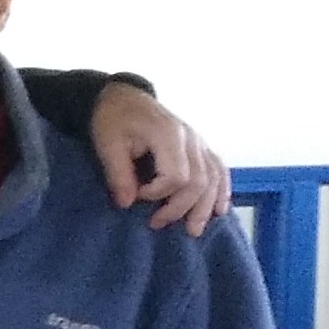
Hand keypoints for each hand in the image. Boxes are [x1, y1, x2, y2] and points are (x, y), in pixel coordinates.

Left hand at [91, 84, 229, 237]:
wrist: (123, 98)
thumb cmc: (113, 120)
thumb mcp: (107, 144)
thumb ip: (118, 174)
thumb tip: (127, 204)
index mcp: (169, 135)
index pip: (177, 176)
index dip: (158, 193)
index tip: (137, 197)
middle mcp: (191, 138)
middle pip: (199, 181)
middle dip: (180, 208)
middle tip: (156, 224)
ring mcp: (199, 141)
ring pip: (214, 177)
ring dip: (205, 206)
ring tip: (193, 230)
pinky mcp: (200, 146)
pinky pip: (219, 169)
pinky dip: (221, 190)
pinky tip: (220, 209)